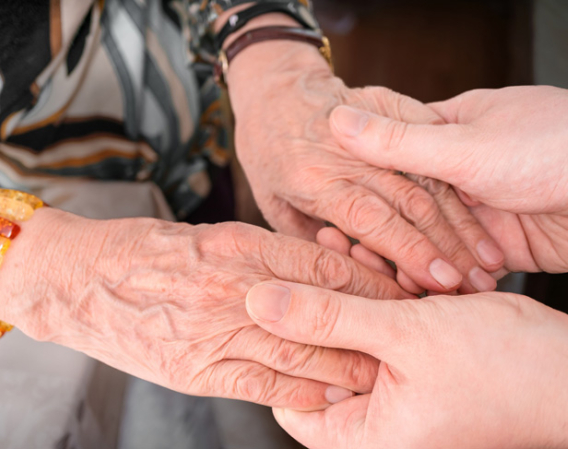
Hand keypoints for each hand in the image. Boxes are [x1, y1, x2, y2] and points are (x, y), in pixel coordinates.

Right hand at [0, 210, 408, 409]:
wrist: (77, 279)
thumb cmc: (144, 251)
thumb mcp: (206, 234)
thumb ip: (259, 252)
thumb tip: (314, 268)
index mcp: (237, 243)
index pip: (323, 264)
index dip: (370, 281)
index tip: (400, 291)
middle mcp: (231, 286)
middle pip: (322, 309)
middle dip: (371, 324)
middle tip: (406, 336)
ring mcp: (212, 331)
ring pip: (298, 352)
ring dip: (344, 366)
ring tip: (378, 373)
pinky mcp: (194, 370)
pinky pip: (259, 385)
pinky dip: (297, 395)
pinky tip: (327, 399)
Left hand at [227, 41, 502, 293]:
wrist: (274, 90)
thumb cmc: (269, 155)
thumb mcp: (272, 203)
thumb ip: (309, 242)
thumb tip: (351, 281)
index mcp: (315, 179)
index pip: (370, 219)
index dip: (409, 251)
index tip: (441, 281)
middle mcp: (349, 154)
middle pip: (410, 202)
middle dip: (449, 247)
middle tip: (478, 285)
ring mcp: (375, 127)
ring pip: (430, 178)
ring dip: (463, 223)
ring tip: (488, 261)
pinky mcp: (393, 108)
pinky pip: (433, 147)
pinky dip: (459, 184)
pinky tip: (482, 217)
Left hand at [245, 282, 567, 448]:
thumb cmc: (503, 366)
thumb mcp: (404, 335)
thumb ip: (327, 318)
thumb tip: (257, 305)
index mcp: (367, 436)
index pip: (292, 400)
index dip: (275, 350)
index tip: (264, 301)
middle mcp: (380, 422)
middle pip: (320, 362)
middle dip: (313, 310)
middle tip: (298, 262)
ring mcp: (400, 393)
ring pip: (351, 338)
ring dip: (344, 292)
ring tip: (332, 242)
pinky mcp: (418, 366)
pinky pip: (382, 328)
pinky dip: (374, 294)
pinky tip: (364, 251)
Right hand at [329, 85, 567, 272]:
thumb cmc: (554, 146)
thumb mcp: (464, 144)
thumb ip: (398, 141)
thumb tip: (335, 119)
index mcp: (447, 132)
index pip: (388, 162)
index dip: (362, 191)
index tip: (335, 222)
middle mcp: (460, 172)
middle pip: (407, 209)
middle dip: (386, 240)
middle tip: (357, 267)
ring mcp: (482, 211)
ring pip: (431, 243)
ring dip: (414, 266)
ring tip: (386, 290)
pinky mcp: (502, 246)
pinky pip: (461, 266)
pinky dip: (445, 283)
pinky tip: (424, 300)